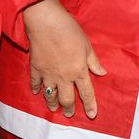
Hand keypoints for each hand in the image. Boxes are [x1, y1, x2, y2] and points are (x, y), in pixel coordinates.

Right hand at [24, 0, 106, 118]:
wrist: (47, 23)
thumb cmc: (69, 31)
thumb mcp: (87, 45)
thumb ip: (94, 61)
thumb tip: (103, 73)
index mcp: (79, 71)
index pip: (86, 93)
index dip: (90, 105)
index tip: (92, 115)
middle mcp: (64, 77)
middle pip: (67, 99)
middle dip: (69, 109)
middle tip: (69, 114)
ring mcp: (48, 74)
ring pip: (50, 95)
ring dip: (52, 104)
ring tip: (54, 108)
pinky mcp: (36, 68)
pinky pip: (36, 83)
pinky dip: (37, 89)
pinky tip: (37, 92)